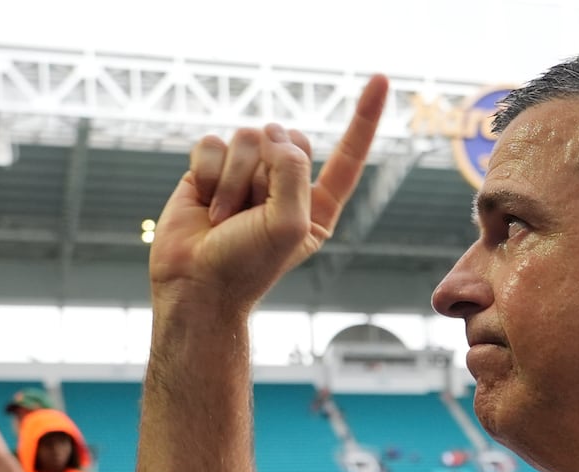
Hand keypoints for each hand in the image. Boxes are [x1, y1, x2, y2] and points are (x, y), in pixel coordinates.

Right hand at [148, 74, 387, 312]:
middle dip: (269, 170)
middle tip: (252, 212)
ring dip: (235, 179)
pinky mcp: (210, 169)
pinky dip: (209, 172)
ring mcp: (246, 175)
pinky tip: (204, 202)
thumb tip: (274, 133)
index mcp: (316, 203)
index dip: (364, 119)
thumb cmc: (248, 264)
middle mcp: (284, 185)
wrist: (196, 284)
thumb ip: (293, 172)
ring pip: (248, 137)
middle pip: (289, 139)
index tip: (381, 79)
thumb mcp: (289, 222)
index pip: (347, 157)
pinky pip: (212, 143)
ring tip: (226, 216)